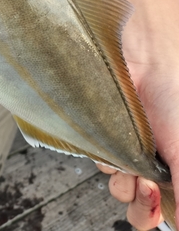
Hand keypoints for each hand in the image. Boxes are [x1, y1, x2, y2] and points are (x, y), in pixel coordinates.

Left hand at [98, 33, 178, 229]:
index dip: (155, 211)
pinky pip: (98, 158)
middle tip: (144, 188)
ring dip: (121, 180)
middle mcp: (149, 160)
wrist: (142, 58)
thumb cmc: (172, 93)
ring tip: (130, 161)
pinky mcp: (101, 133)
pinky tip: (113, 142)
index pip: (164, 204)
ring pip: (116, 183)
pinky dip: (104, 157)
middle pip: (138, 202)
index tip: (155, 199)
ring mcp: (123, 147)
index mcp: (172, 163)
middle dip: (139, 204)